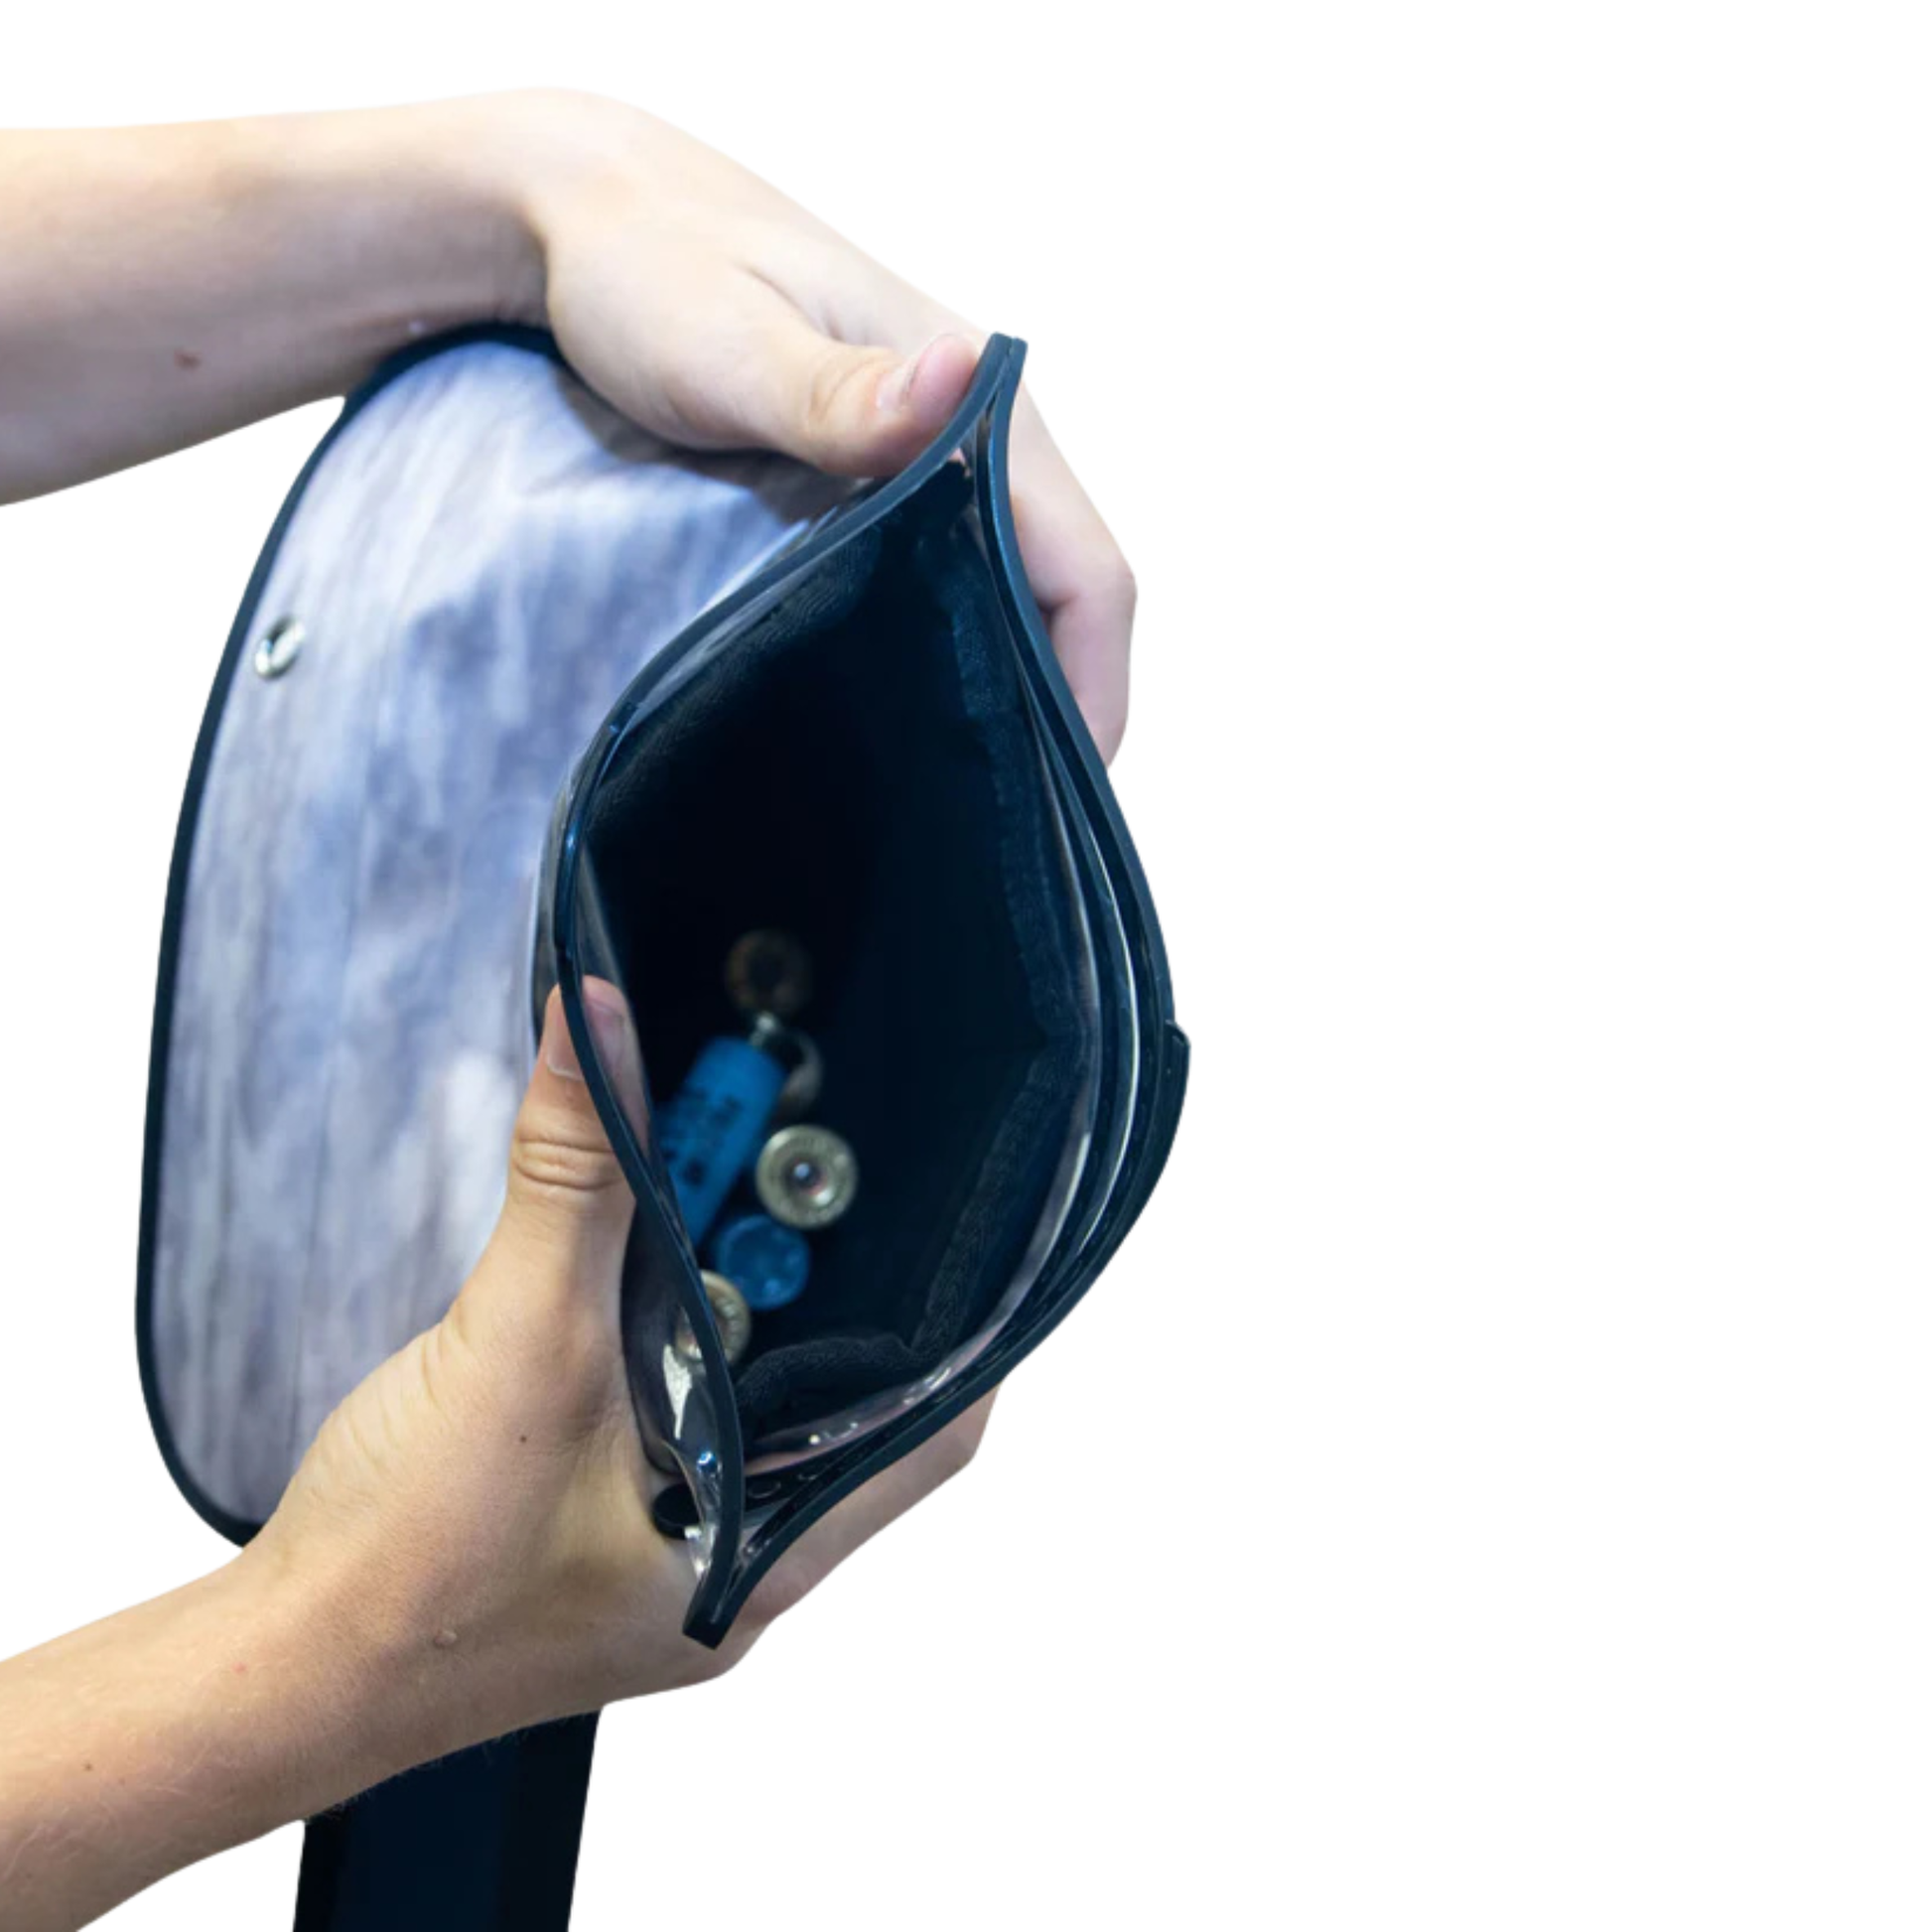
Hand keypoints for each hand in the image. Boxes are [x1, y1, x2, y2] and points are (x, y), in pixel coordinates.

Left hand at [0, 92, 1135, 755]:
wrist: (580, 217)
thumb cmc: (650, 269)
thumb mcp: (729, 340)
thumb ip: (837, 391)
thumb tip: (954, 379)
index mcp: (978, 405)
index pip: (1088, 572)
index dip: (1091, 693)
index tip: (1057, 802)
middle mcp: (976, 435)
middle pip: (1066, 602)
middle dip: (1053, 717)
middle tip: (999, 837)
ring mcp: (933, 459)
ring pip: (1016, 599)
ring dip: (1006, 695)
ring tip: (956, 804)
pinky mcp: (881, 480)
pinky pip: (954, 582)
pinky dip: (953, 658)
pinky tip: (902, 725)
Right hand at [243, 984, 990, 1755]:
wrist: (278, 1668)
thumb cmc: (406, 1574)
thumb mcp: (516, 1346)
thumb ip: (572, 1181)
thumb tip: (599, 1024)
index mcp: (754, 1562)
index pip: (928, 1438)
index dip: (965, 1333)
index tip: (966, 1223)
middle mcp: (727, 1567)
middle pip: (837, 1404)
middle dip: (836, 1288)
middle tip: (827, 1172)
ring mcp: (661, 1553)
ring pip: (749, 1405)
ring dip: (745, 1304)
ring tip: (746, 1191)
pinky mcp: (596, 1527)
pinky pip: (675, 1413)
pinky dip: (675, 1333)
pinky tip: (650, 1261)